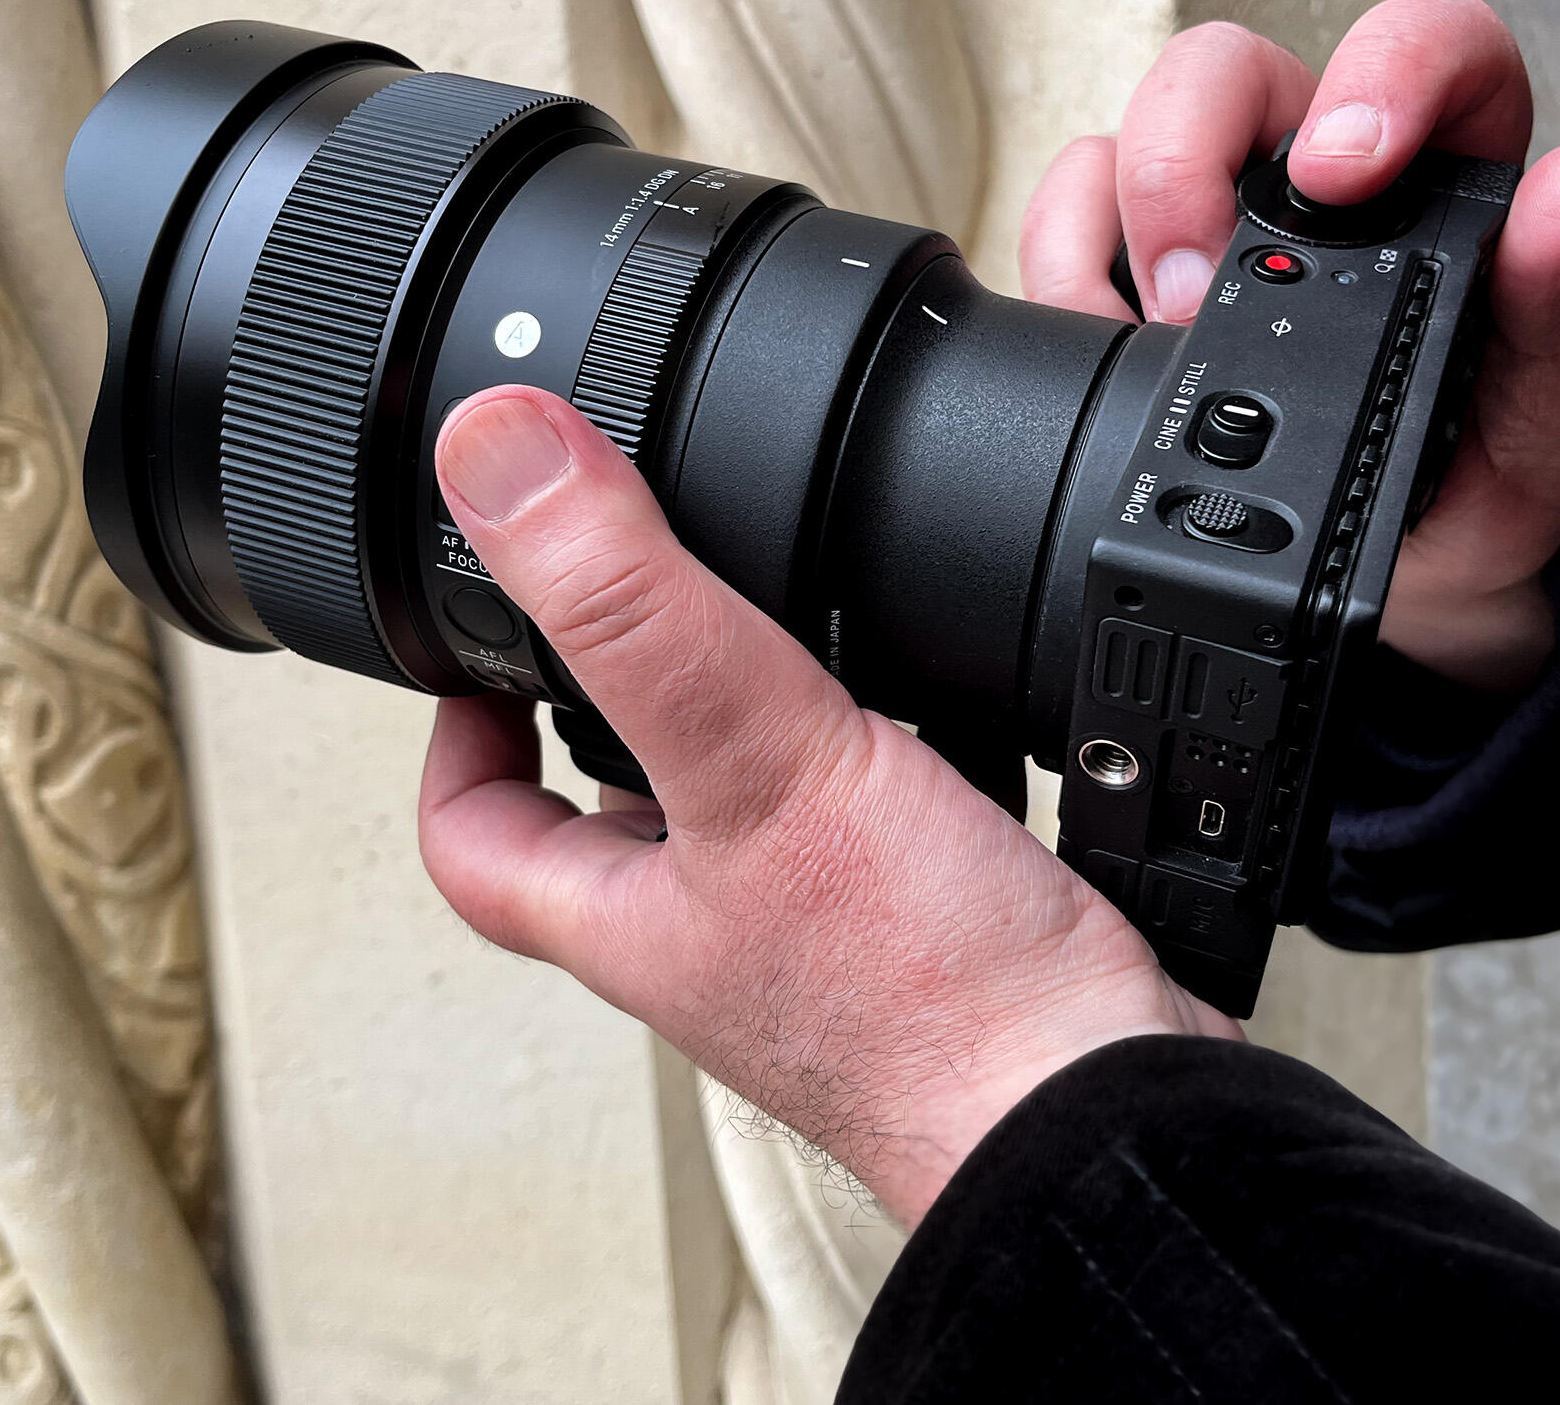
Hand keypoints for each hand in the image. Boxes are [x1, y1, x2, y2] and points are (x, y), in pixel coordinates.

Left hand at [418, 388, 1241, 1227]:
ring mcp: (831, 934)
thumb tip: (497, 454)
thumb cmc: (929, 1004)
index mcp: (629, 913)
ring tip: (793, 594)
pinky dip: (911, 729)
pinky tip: (950, 673)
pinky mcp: (941, 921)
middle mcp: (716, 930)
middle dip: (626, 686)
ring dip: (773, 698)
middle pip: (620, 804)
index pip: (476, 838)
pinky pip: (894, 804)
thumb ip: (630, 609)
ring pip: (762, 797)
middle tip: (642, 578)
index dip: (453, 735)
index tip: (473, 632)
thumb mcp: (751, 761)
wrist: (1106, 1106)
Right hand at [1022, 0, 1559, 691]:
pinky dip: (1060, 270)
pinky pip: (1064, 216)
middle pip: (1224, 71)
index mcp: (1444, 176)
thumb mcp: (1551, 424)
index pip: (1423, 42)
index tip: (1340, 168)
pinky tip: (1105, 348)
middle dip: (1184, 159)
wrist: (1405, 598)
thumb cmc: (1480, 488)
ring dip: (1119, 227)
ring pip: (1128, 135)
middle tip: (1196, 289)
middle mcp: (1319, 177)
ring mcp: (1214, 217)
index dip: (1377, 66)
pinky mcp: (1130, 270)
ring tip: (1152, 340)